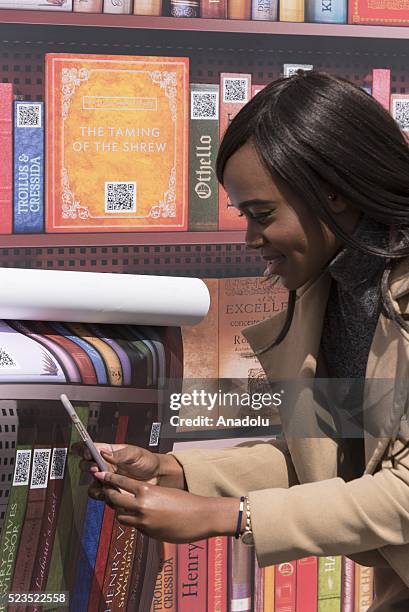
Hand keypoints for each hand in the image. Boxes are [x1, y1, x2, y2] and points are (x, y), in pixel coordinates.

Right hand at [72, 442, 185, 499]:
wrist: (157, 477)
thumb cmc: (147, 461)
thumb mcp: (135, 454)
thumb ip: (119, 454)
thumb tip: (104, 453)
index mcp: (109, 452)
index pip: (90, 448)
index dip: (83, 450)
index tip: (87, 453)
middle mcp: (105, 466)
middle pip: (85, 466)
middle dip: (88, 467)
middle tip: (96, 468)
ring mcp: (107, 480)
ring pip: (91, 484)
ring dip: (95, 484)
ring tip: (105, 481)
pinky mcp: (112, 493)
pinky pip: (101, 496)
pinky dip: (104, 495)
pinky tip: (113, 491)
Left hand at [93, 470, 240, 542]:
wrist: (200, 516)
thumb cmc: (186, 501)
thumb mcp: (163, 492)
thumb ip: (147, 494)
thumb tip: (135, 499)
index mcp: (146, 490)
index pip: (120, 482)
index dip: (108, 478)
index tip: (99, 475)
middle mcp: (141, 505)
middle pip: (114, 500)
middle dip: (109, 495)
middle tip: (106, 492)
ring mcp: (143, 521)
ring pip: (120, 516)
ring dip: (121, 511)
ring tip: (124, 507)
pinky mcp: (147, 533)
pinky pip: (134, 526)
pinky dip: (134, 522)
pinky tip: (142, 519)